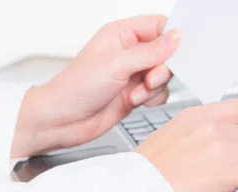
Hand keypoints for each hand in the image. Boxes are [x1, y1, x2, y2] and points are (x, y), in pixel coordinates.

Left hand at [11, 15, 179, 158]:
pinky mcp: (134, 94)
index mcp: (121, 34)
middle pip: (166, 53)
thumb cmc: (75, 88)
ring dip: (155, 87)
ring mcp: (132, 74)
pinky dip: (152, 99)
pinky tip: (135, 102)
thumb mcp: (117, 64)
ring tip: (136, 94)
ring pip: (163, 75)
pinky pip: (157, 93)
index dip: (171, 39)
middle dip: (163, 69)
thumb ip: (150, 52)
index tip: (175, 54)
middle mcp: (128, 52)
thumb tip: (175, 38)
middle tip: (149, 78)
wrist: (62, 120)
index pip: (158, 26)